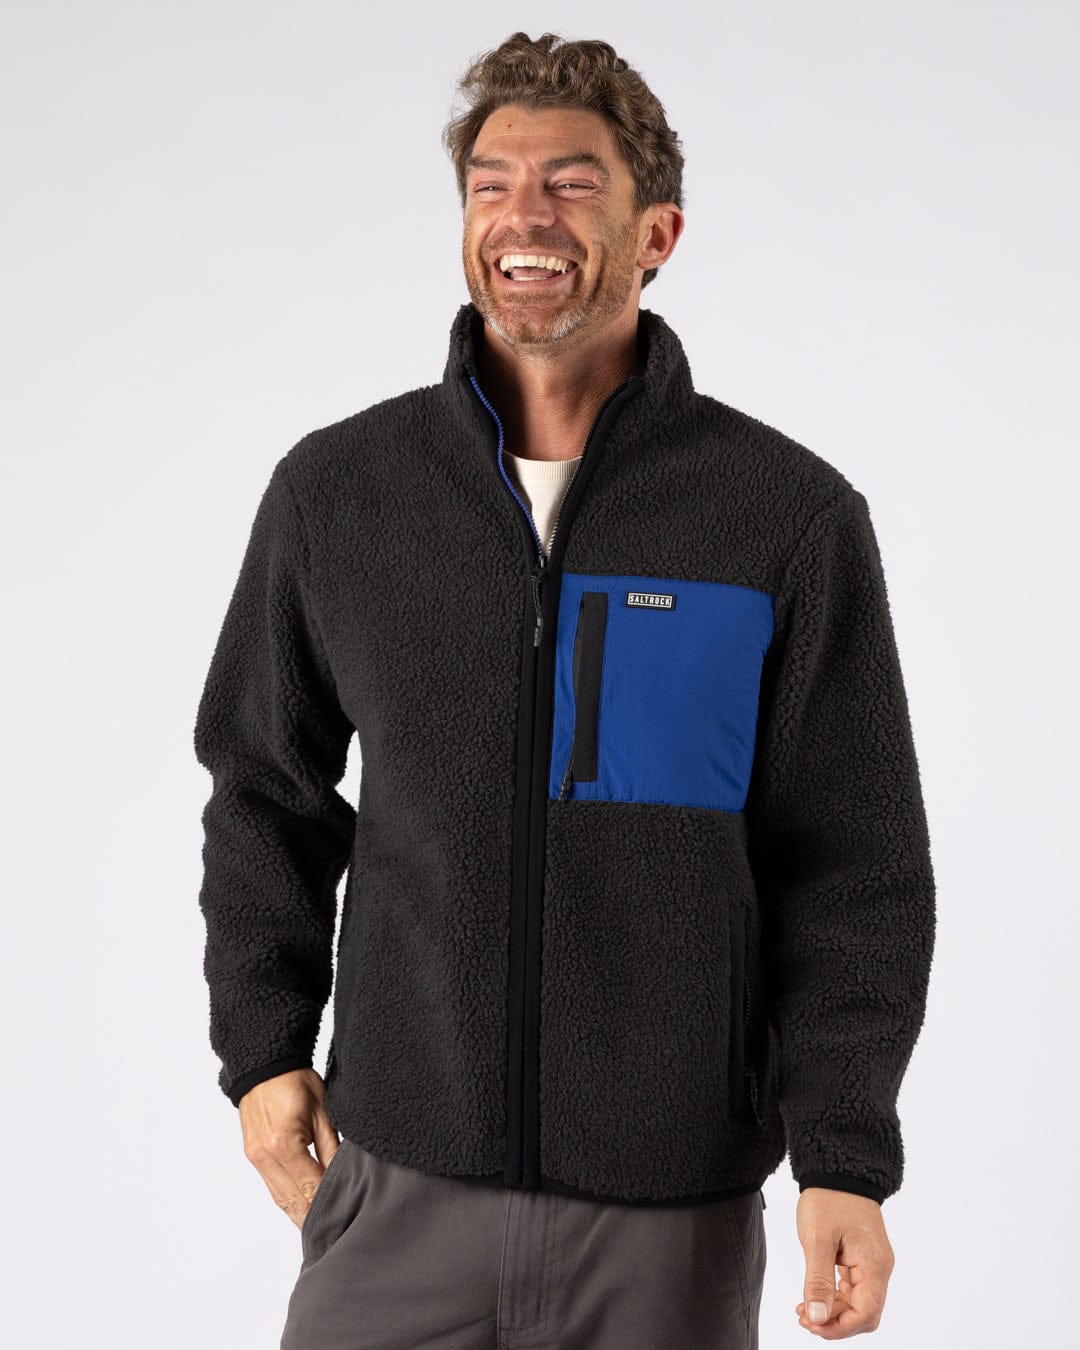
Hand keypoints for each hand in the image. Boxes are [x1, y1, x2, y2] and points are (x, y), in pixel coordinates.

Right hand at [238, 1068, 340, 1229]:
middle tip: (336, 1237)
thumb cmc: (296, 1081)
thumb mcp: (323, 1110)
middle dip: (313, 1220)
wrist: (263, 1067)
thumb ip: (332, 1147)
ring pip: (280, 1199)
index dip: (328, 1207)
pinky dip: (288, 1201)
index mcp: (285, 1144)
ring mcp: (256, 1159)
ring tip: (322, 1231)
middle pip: (292, 1202)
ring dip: (299, 1215)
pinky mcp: (252, 1157)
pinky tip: (303, 1210)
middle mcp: (265, 1156)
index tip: (345, 1221)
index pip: (311, 1188)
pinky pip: (272, 1187)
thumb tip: (345, 1177)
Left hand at [794, 1187, 895, 1337]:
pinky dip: (836, 1296)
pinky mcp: (864, 1258)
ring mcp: (873, 1263)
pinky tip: (815, 1295)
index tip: (811, 1324)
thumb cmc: (828, 1200)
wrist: (837, 1170)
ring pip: (860, 1303)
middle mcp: (879, 1268)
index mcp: (874, 1265)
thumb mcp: (817, 1240)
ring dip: (834, 1311)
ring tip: (804, 1308)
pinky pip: (855, 1288)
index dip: (838, 1327)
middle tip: (805, 1317)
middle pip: (865, 1314)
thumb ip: (818, 1281)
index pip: (865, 1315)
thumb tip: (818, 1318)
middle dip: (836, 1322)